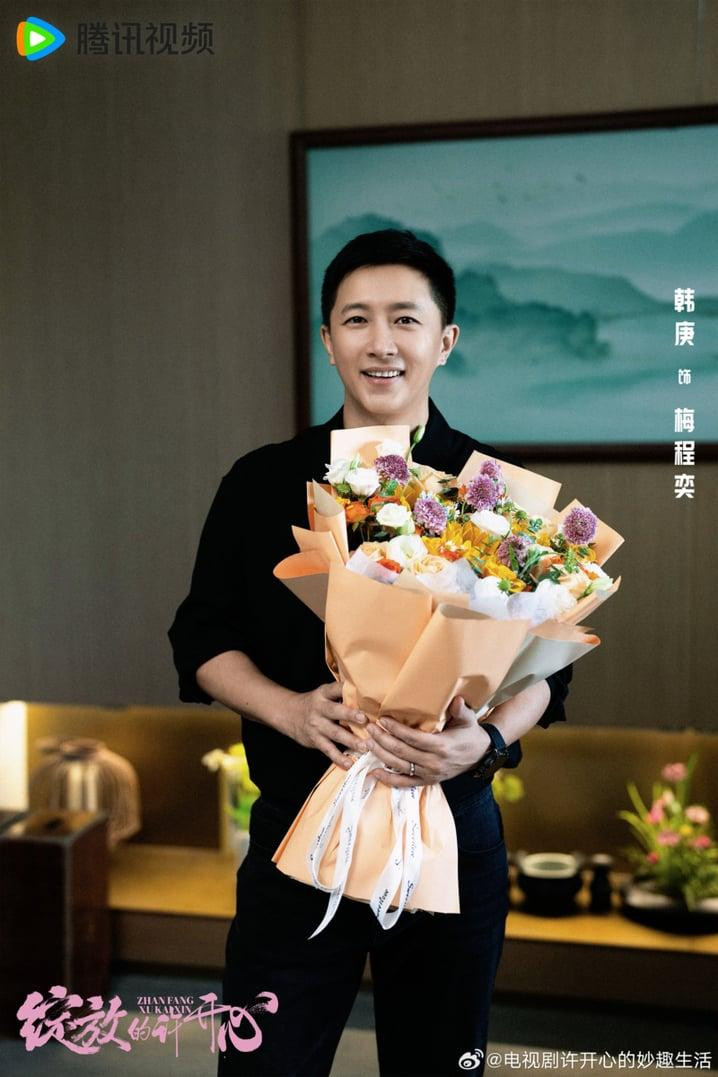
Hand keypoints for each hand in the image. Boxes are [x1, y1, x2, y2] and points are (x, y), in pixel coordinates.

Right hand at [286, 681, 369, 769]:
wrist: (289, 714)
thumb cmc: (315, 704)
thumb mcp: (324, 694)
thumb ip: (341, 694)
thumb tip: (367, 696)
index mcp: (323, 694)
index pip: (335, 688)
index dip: (346, 689)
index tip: (360, 692)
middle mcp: (319, 708)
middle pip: (334, 711)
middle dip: (349, 715)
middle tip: (364, 719)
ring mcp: (316, 725)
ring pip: (334, 733)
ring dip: (350, 740)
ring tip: (364, 746)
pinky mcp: (315, 740)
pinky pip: (328, 750)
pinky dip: (338, 758)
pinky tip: (349, 763)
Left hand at [365, 696, 491, 787]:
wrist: (481, 755)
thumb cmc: (470, 734)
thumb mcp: (469, 720)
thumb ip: (461, 710)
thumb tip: (456, 700)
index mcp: (442, 746)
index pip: (412, 738)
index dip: (395, 729)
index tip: (382, 719)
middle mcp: (434, 762)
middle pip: (401, 751)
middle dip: (382, 739)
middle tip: (369, 727)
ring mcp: (429, 774)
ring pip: (399, 766)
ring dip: (380, 755)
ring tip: (366, 743)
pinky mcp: (427, 781)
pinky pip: (405, 783)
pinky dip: (388, 779)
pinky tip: (374, 772)